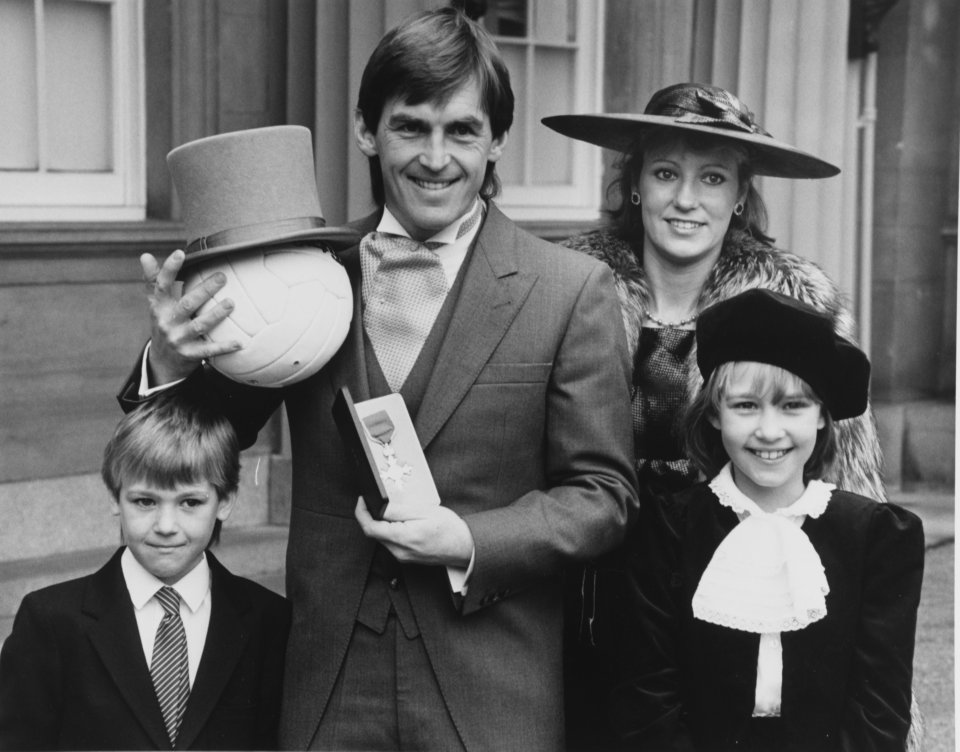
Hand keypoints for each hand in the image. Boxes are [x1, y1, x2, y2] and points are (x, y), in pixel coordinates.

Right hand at [141, 250, 240, 383]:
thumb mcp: (157, 304)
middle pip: (186, 304)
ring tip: (231, 303)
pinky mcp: (189, 355)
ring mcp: (177, 339)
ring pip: (198, 326)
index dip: (169, 269)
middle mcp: (166, 322)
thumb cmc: (165, 322)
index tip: (180, 253)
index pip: (161, 285)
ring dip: (216, 315)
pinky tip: (240, 343)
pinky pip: (208, 350)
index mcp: (159, 306)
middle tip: (223, 277)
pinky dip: (224, 347)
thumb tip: (144, 255)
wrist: (162, 360)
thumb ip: (154, 280)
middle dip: (204, 290)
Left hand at [354, 497, 473, 567]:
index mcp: (402, 538)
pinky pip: (391, 543)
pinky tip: (401, 522)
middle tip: (378, 501)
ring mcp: (402, 557)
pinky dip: (391, 531)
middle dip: (372, 516)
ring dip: (382, 524)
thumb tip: (380, 508)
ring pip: (382, 538)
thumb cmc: (449, 529)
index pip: (370, 528)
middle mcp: (399, 551)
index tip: (362, 500)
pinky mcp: (406, 558)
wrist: (465, 548)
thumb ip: (399, 511)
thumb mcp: (424, 511)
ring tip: (393, 510)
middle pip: (374, 533)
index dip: (361, 513)